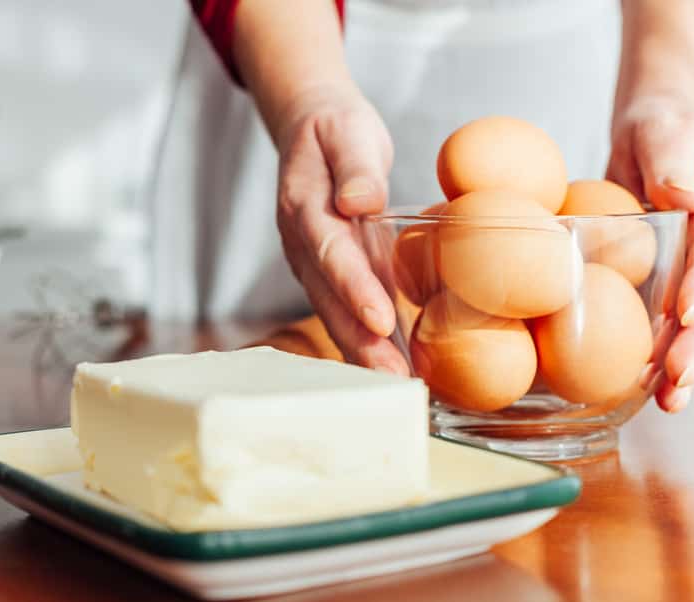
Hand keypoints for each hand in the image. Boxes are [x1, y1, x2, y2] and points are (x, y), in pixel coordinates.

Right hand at [274, 84, 407, 373]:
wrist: (310, 128)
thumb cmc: (335, 127)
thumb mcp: (349, 131)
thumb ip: (356, 166)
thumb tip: (359, 201)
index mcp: (304, 205)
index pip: (330, 252)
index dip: (354, 288)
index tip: (380, 319)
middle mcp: (300, 241)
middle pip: (327, 297)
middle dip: (358, 340)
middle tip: (392, 376)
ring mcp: (308, 260)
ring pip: (331, 311)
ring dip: (360, 349)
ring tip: (394, 382)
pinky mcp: (324, 270)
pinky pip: (339, 308)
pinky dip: (360, 338)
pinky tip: (388, 363)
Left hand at [607, 97, 693, 412]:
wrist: (655, 131)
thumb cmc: (663, 123)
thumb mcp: (666, 128)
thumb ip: (674, 158)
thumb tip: (685, 195)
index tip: (688, 315)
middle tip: (677, 382)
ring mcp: (690, 266)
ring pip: (692, 322)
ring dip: (680, 363)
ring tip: (667, 402)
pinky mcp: (666, 278)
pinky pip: (664, 319)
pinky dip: (656, 352)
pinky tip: (639, 386)